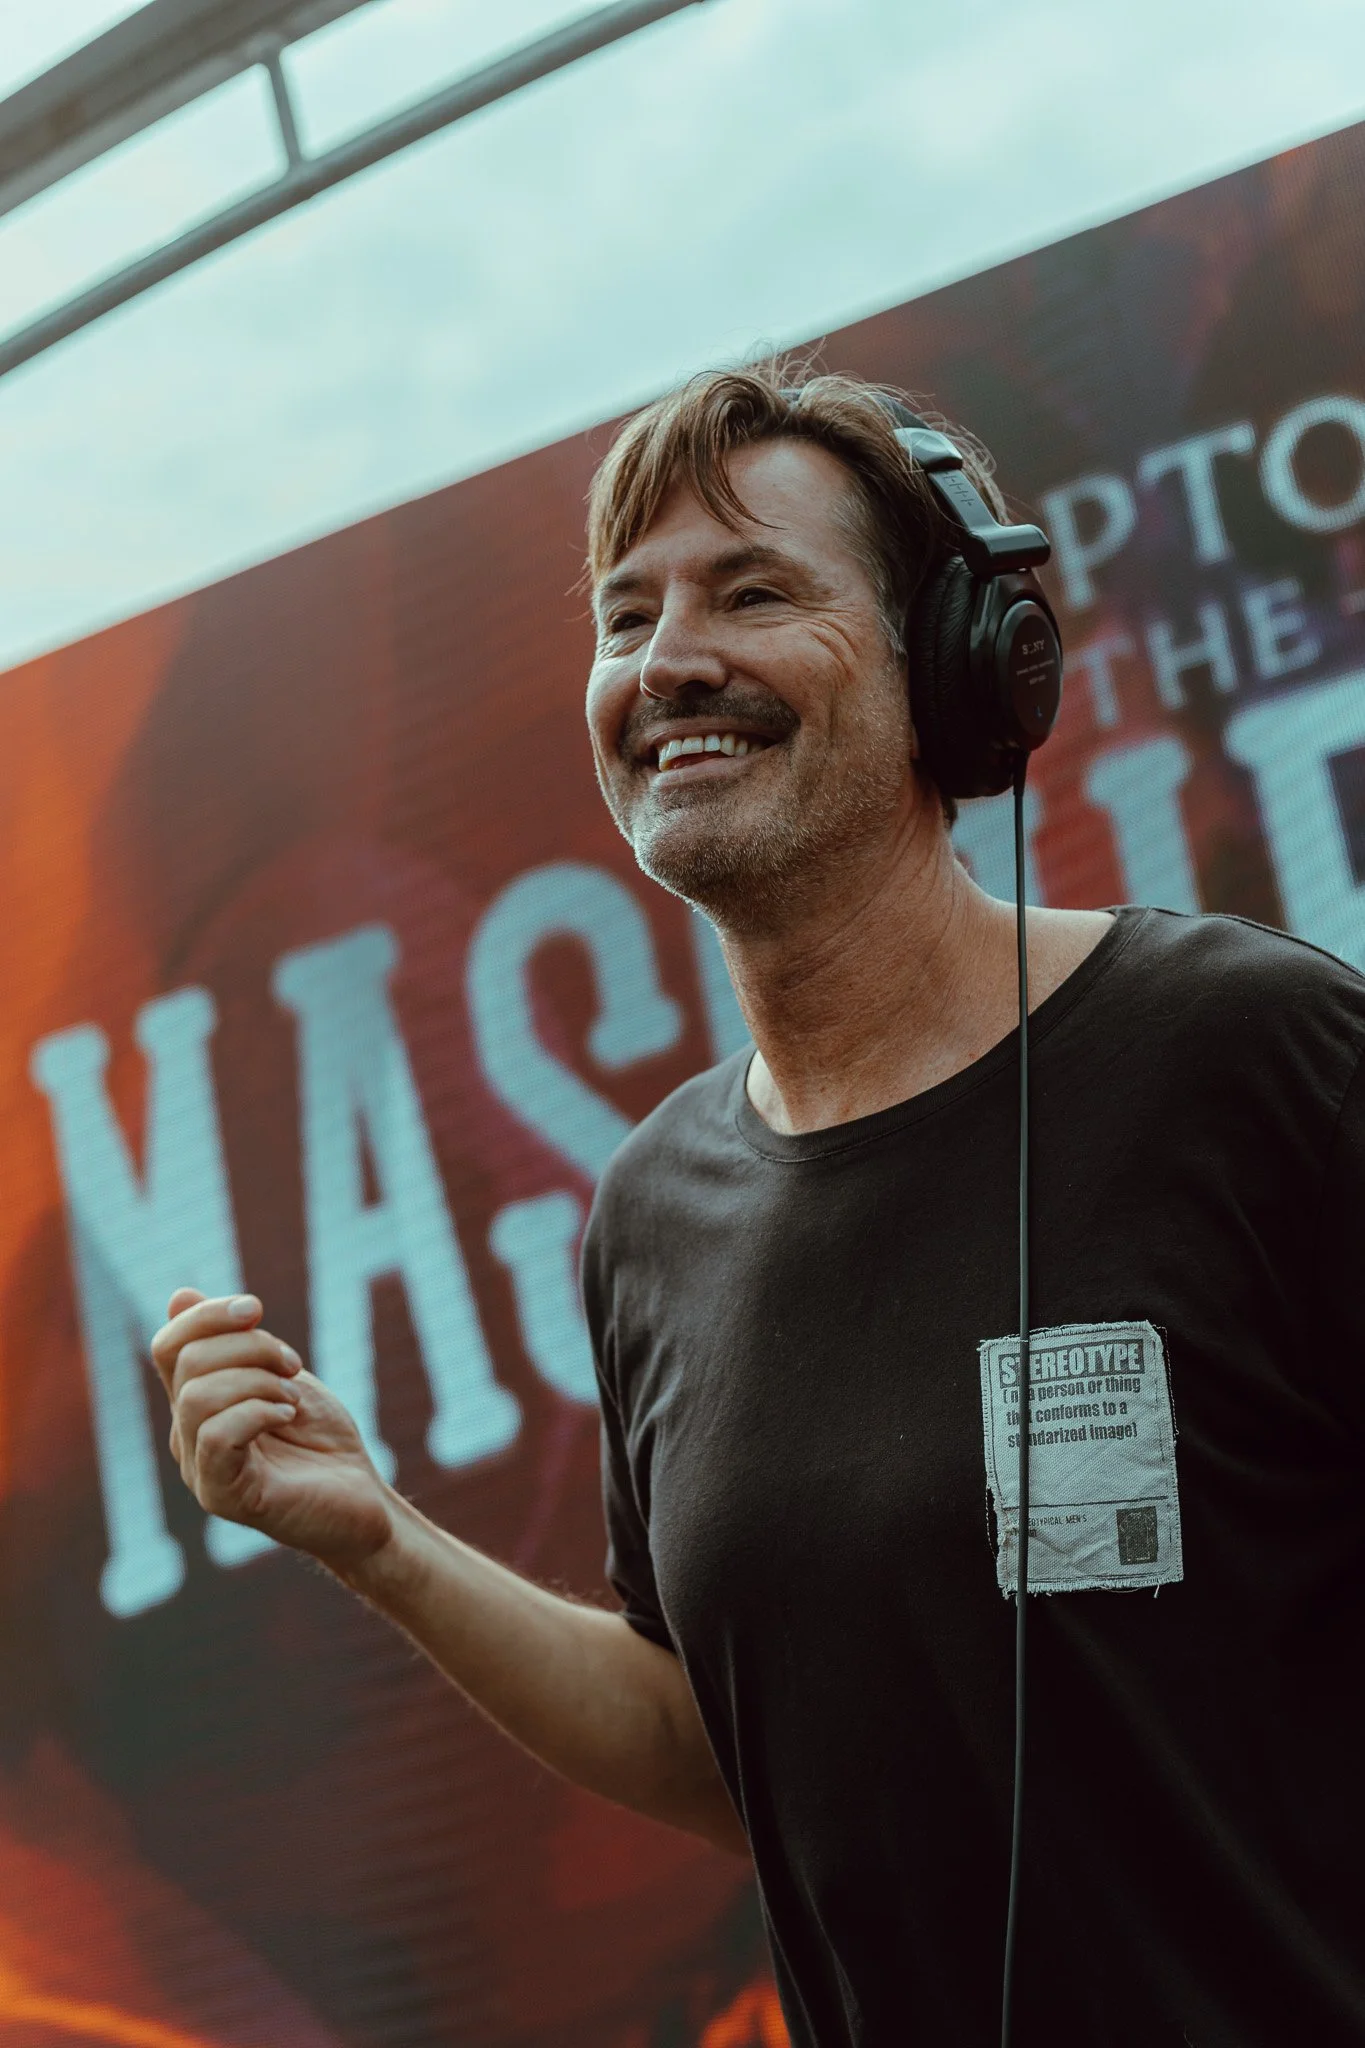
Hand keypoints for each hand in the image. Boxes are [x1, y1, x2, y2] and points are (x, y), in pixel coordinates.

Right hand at [152, 1290, 392, 1570]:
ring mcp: (201, 1470)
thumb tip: (178, 1296)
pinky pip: (216, 1438)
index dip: (206, 1315)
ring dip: (257, 1382)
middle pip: (188, 1363)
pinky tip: (289, 1417)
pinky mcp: (224, 1498)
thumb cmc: (322, 1442)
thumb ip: (235, 1343)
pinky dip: (258, 1412)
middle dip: (250, 1346)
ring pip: (197, 1398)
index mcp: (197, 1404)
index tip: (256, 1309)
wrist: (363, 1501)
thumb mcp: (281, 1375)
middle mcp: (188, 1437)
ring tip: (292, 1398)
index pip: (169, 1347)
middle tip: (293, 1365)